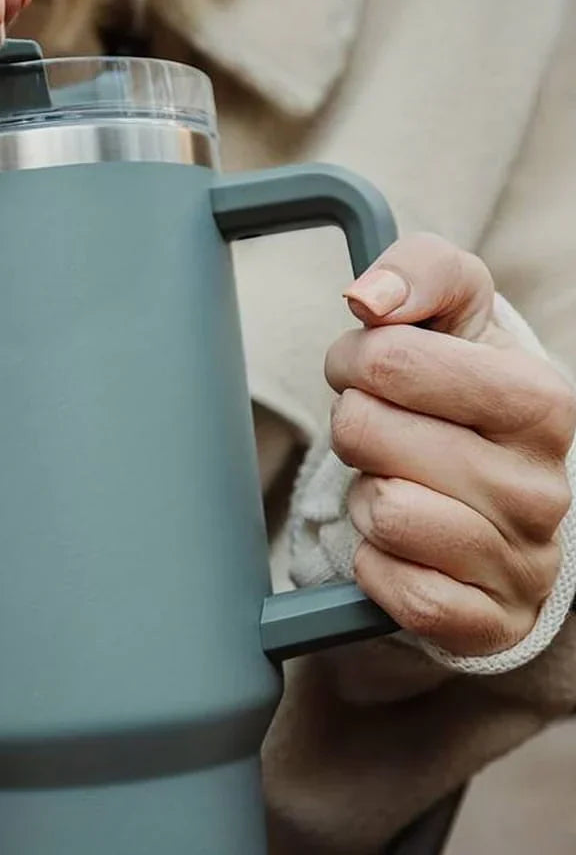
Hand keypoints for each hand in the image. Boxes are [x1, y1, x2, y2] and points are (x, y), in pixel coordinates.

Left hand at [325, 233, 575, 655]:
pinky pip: (392, 589)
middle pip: (367, 431)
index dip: (354, 359)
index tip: (368, 371)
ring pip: (382, 512)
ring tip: (399, 486)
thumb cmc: (461, 396)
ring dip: (366, 495)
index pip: (389, 358)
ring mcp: (521, 563)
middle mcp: (543, 487)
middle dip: (353, 425)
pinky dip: (374, 562)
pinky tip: (402, 544)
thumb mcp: (454, 314)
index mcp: (541, 400)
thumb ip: (420, 273)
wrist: (492, 497)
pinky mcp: (485, 623)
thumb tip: (369, 298)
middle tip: (381, 433)